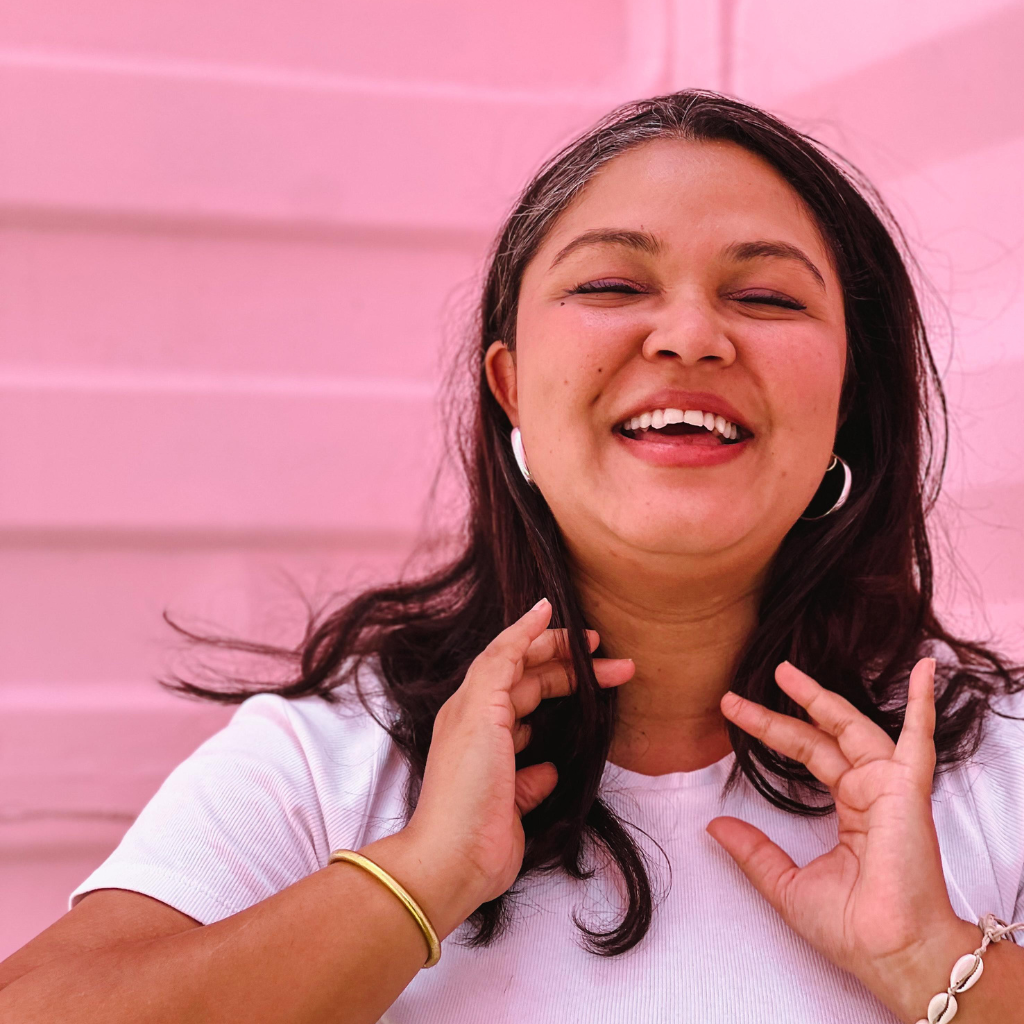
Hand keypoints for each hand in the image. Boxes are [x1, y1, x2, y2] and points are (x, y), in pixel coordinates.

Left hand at [397, 598, 633, 932]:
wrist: (455, 858)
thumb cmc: (468, 781)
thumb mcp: (482, 706)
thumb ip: (504, 657)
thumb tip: (536, 611)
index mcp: (472, 702)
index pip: (516, 656)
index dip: (552, 641)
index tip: (593, 637)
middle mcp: (483, 728)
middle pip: (533, 685)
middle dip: (575, 672)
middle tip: (621, 668)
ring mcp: (498, 764)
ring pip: (538, 722)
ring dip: (570, 709)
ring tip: (606, 703)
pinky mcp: (511, 799)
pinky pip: (536, 772)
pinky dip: (552, 763)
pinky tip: (561, 766)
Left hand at [706, 657, 970, 1018]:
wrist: (888, 950)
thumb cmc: (851, 928)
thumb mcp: (785, 883)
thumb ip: (753, 851)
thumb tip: (713, 826)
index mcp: (850, 809)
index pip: (806, 754)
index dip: (770, 729)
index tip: (732, 709)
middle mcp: (869, 791)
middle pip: (822, 734)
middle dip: (790, 705)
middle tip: (760, 675)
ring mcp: (889, 787)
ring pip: (852, 726)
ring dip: (823, 697)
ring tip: (788, 670)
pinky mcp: (906, 789)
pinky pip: (918, 739)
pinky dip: (921, 703)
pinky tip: (921, 668)